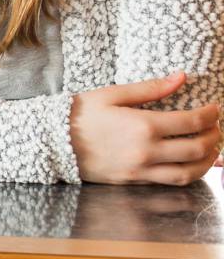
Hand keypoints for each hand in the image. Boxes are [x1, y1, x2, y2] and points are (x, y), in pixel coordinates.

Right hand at [70, 72, 220, 184]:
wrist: (51, 142)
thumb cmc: (78, 114)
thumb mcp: (112, 94)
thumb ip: (151, 88)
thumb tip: (181, 77)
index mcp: (142, 126)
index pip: (191, 122)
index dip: (210, 115)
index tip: (215, 109)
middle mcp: (145, 151)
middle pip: (196, 148)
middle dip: (214, 136)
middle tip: (216, 127)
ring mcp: (139, 169)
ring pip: (188, 171)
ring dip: (208, 161)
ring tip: (211, 149)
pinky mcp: (133, 180)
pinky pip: (170, 181)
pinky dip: (189, 173)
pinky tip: (193, 164)